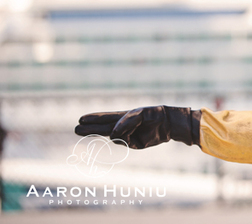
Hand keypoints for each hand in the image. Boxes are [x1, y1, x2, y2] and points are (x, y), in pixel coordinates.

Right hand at [75, 106, 200, 148]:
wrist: (169, 123)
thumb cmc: (155, 114)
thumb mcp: (140, 114)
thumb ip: (126, 122)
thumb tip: (112, 135)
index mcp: (125, 116)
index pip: (106, 118)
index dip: (94, 118)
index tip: (81, 118)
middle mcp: (124, 126)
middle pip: (103, 127)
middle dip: (90, 128)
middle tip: (76, 128)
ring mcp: (128, 135)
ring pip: (109, 135)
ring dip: (96, 133)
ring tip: (81, 130)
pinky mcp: (133, 144)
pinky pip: (122, 141)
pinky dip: (121, 136)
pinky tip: (127, 131)